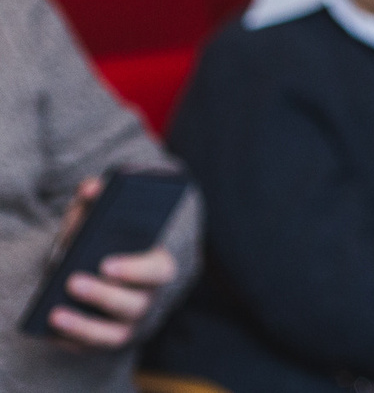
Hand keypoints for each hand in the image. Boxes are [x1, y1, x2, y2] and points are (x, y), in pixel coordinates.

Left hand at [43, 176, 178, 349]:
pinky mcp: (111, 340)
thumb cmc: (101, 244)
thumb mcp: (97, 222)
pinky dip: (73, 340)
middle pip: (136, 303)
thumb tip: (91, 187)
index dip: (135, 269)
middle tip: (72, 282)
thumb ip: (95, 203)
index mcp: (158, 265)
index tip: (105, 264)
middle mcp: (151, 298)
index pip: (159, 270)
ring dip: (86, 324)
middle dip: (104, 296)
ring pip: (116, 333)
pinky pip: (94, 348)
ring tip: (55, 312)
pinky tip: (52, 328)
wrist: (99, 273)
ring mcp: (133, 323)